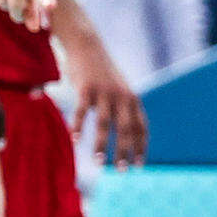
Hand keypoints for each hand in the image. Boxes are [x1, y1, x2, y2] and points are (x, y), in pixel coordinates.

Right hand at [68, 44, 148, 167]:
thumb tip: (127, 130)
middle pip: (126, 130)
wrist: (88, 46)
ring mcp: (104, 93)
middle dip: (124, 152)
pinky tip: (76, 140)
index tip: (138, 165)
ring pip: (104, 124)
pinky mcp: (86, 88)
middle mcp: (122, 97)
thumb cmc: (102, 72)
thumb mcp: (118, 89)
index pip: (141, 128)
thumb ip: (123, 107)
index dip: (141, 147)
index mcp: (132, 99)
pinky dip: (79, 126)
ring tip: (99, 162)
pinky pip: (82, 111)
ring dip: (102, 145)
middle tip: (122, 170)